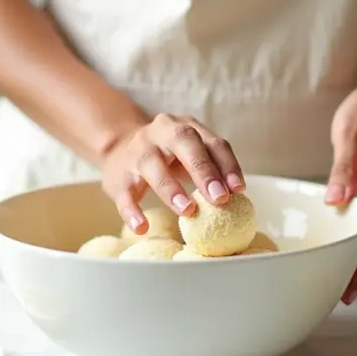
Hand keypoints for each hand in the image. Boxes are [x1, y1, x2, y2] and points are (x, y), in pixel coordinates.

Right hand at [101, 114, 244, 233]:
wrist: (118, 150)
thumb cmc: (167, 157)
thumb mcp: (190, 155)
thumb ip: (212, 169)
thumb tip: (235, 195)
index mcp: (185, 128)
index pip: (212, 142)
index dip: (228, 165)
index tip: (239, 190)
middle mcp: (161, 133)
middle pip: (184, 142)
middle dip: (204, 170)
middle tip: (219, 198)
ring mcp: (137, 152)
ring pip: (152, 165)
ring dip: (171, 188)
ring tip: (187, 210)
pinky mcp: (117, 176)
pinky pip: (124, 194)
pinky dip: (131, 211)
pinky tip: (141, 227)